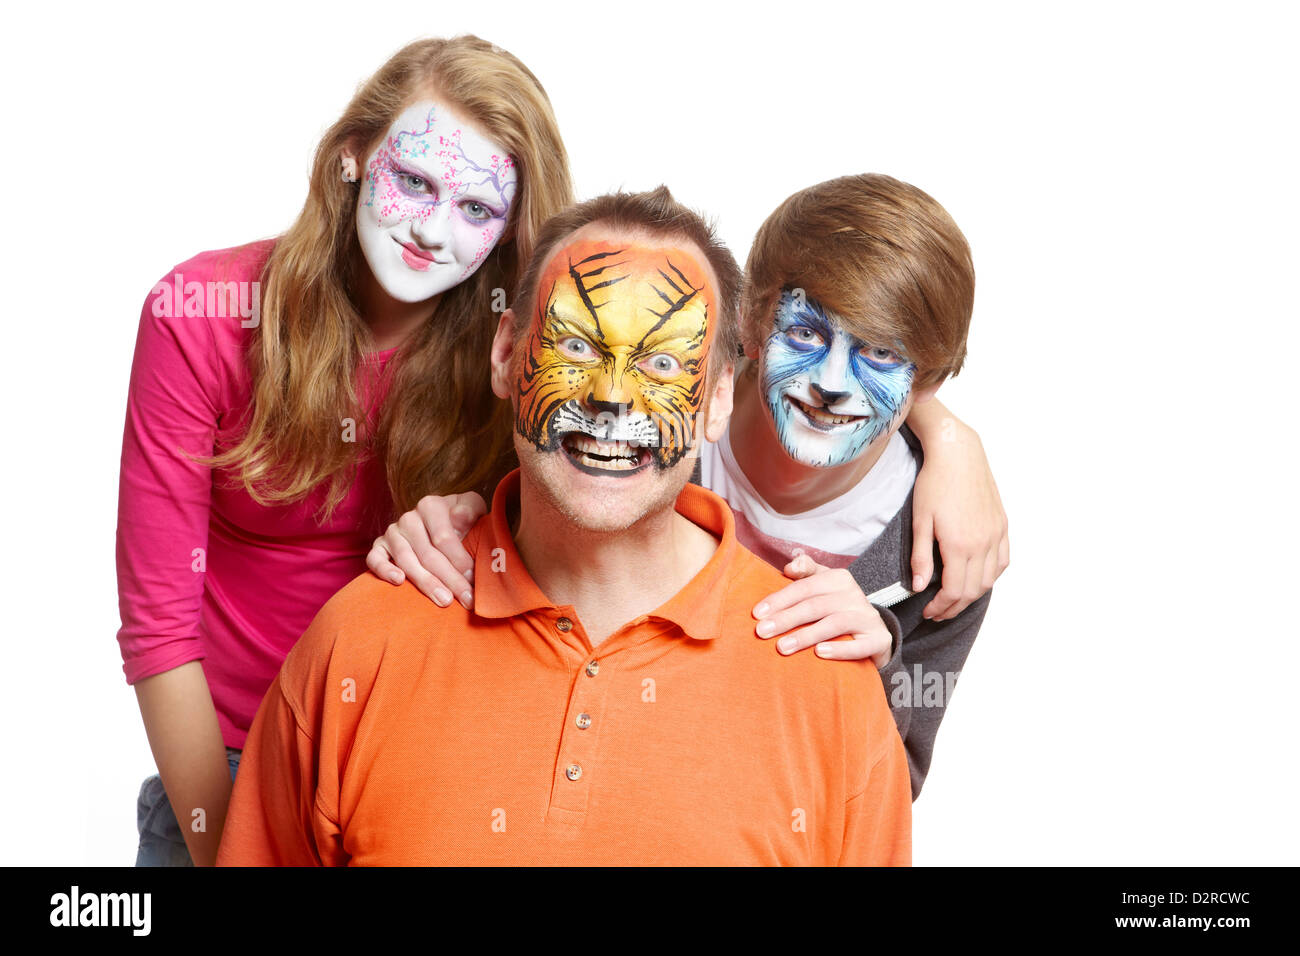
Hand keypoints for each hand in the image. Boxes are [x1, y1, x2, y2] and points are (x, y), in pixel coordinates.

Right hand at [365, 492, 486, 608]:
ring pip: (406, 561)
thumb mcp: (472, 508)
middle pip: (428, 553)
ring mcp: (392, 533)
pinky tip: (399, 582)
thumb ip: (469, 510)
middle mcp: (409, 518)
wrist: (443, 524)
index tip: (472, 578)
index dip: (459, 559)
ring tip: (444, 600)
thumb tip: (461, 515)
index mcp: (431, 506)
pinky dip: (384, 570)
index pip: (443, 537)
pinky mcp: (379, 547)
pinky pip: (375, 559)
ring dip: (426, 582)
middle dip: (449, 578)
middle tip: (466, 599)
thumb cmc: (462, 520)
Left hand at [751, 551, 893, 666]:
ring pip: (834, 624)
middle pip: (815, 606)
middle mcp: (855, 594)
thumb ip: (805, 572)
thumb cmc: (837, 608)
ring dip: (806, 636)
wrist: (874, 632)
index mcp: (838, 578)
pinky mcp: (878, 639)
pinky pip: (859, 646)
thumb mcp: (823, 586)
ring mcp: (868, 617)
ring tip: (782, 647)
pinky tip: (819, 654)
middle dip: (786, 619)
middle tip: (762, 632)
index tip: (757, 614)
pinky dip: (839, 649)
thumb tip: (789, 567)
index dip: (780, 599)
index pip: (804, 587)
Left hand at [911, 420, 1009, 620]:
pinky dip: (991, 577)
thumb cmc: (933, 483)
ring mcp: (996, 535)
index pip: (954, 591)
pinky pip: (1003, 561)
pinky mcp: (1002, 525)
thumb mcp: (920, 521)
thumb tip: (919, 587)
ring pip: (990, 580)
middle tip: (938, 612)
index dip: (941, 607)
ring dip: (973, 595)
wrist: (958, 454)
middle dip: (955, 607)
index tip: (928, 611)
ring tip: (955, 599)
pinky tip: (977, 579)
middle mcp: (983, 543)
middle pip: (973, 590)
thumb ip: (920, 557)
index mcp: (960, 545)